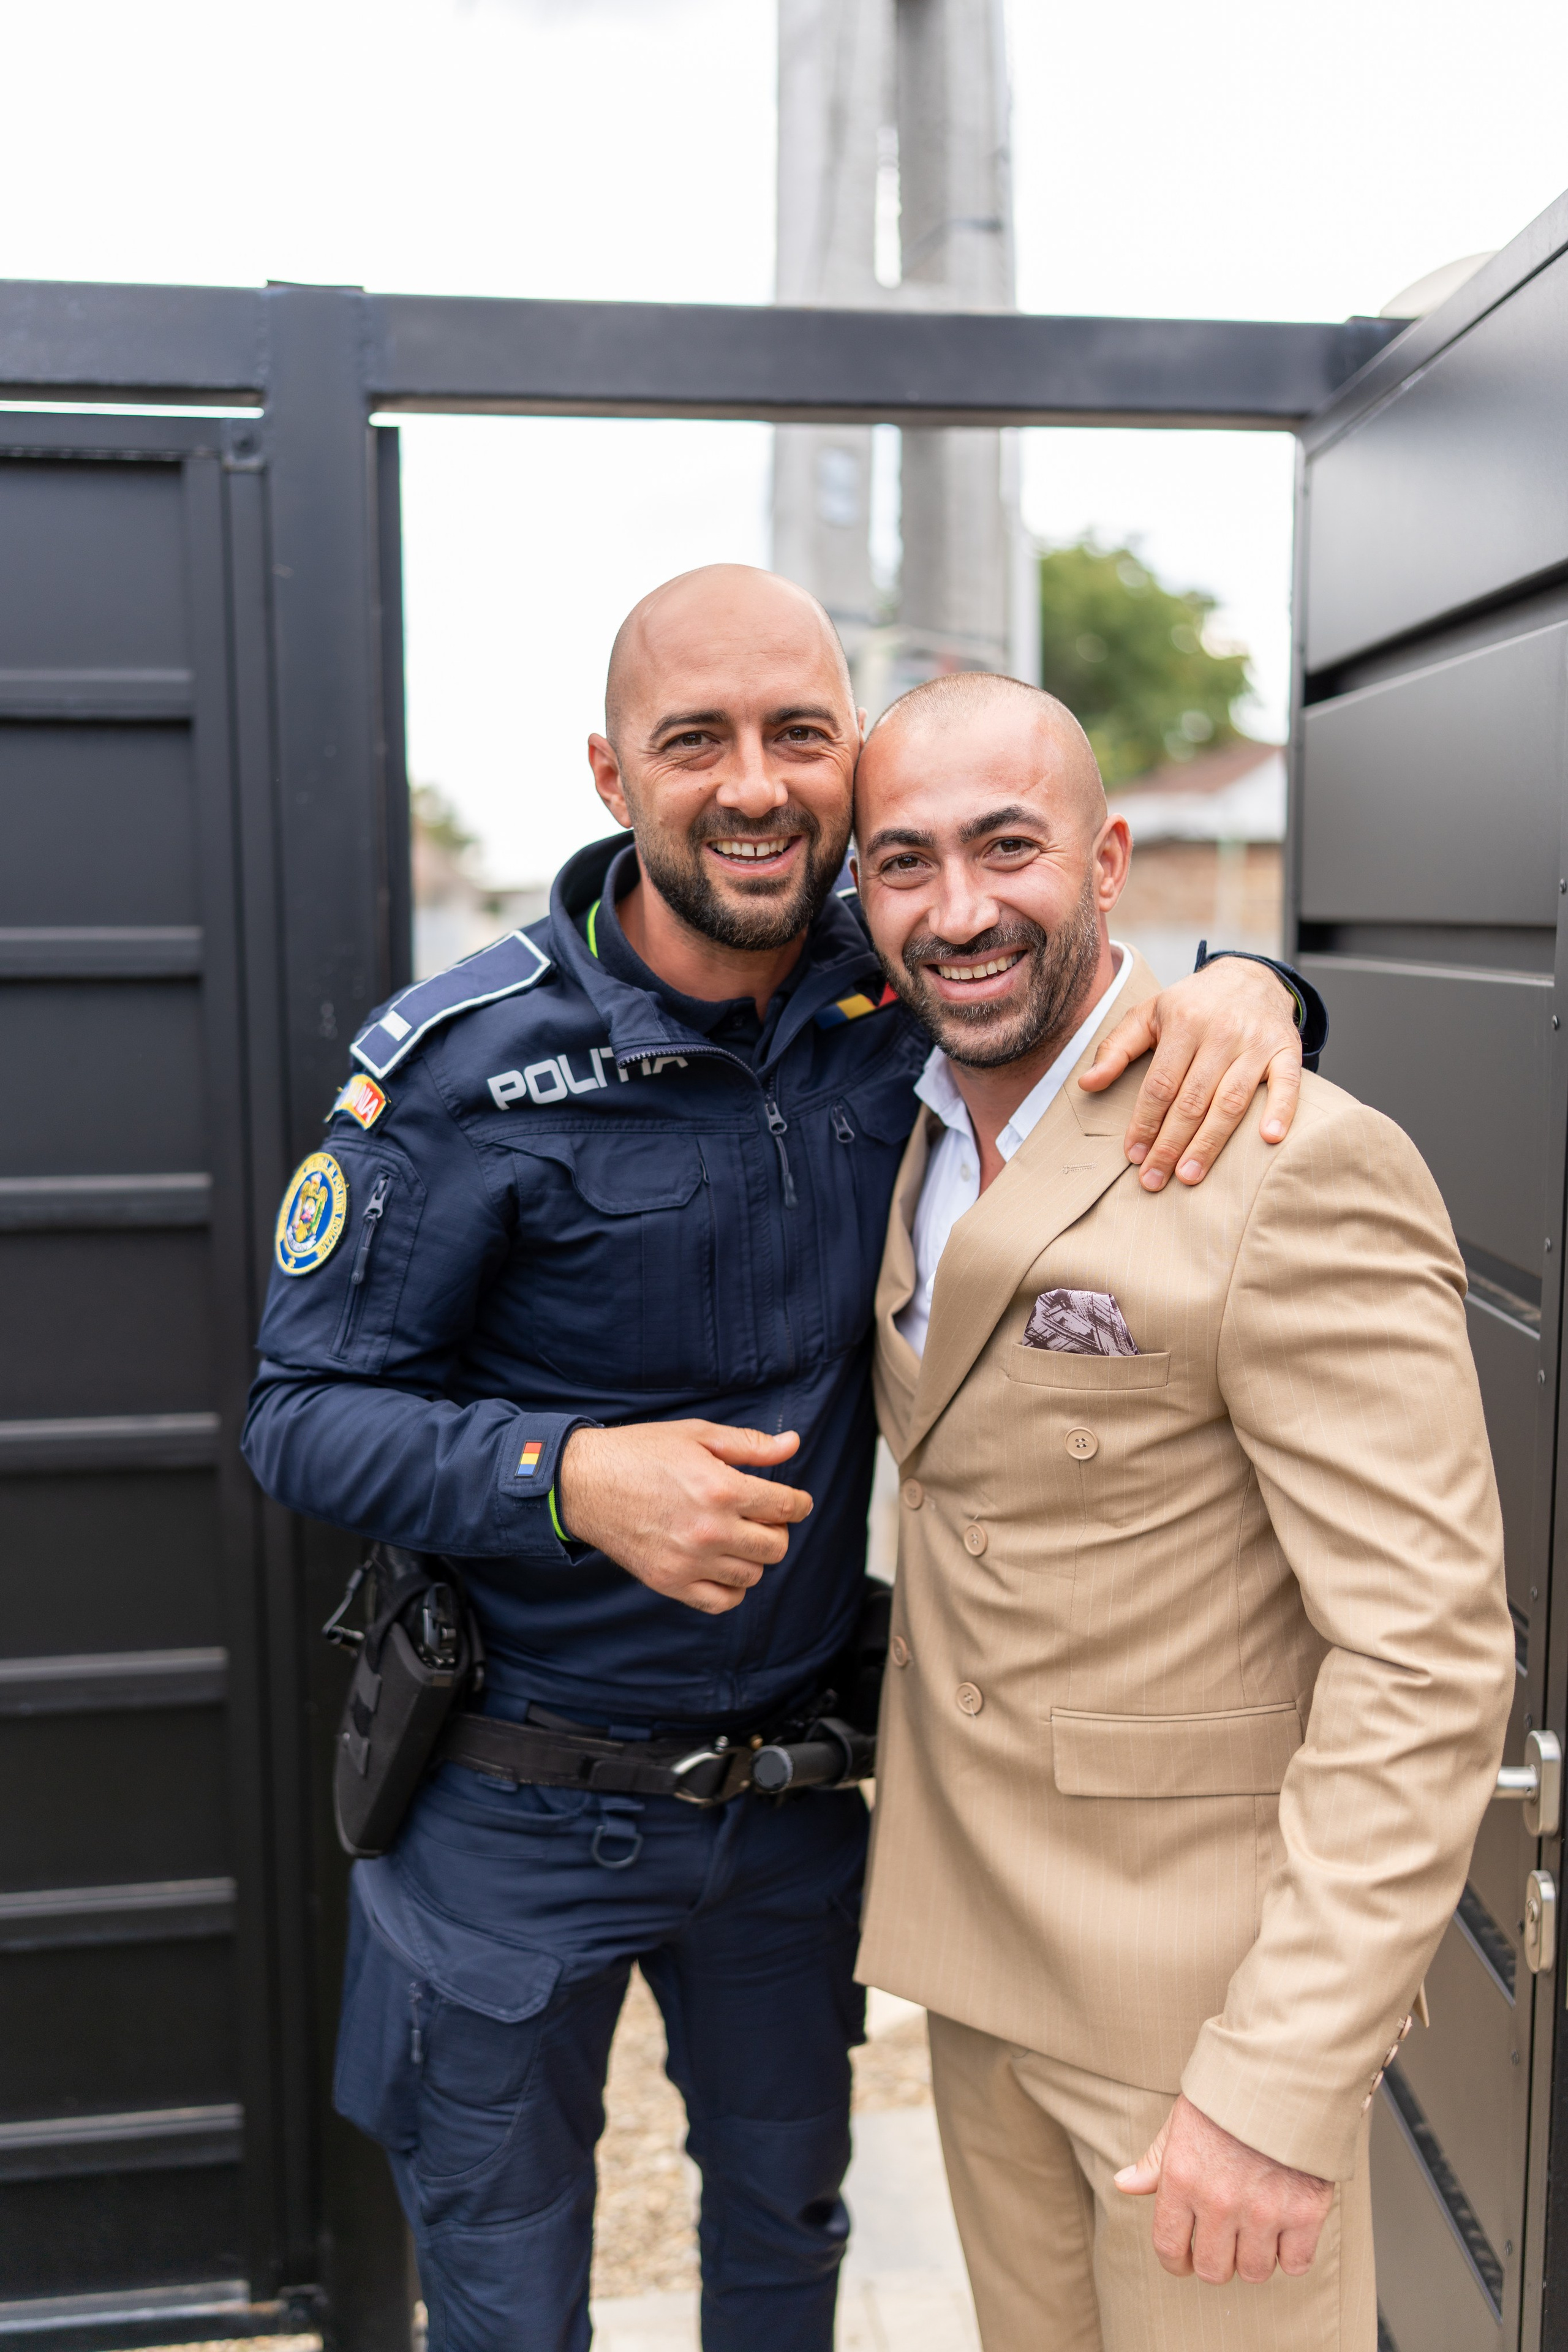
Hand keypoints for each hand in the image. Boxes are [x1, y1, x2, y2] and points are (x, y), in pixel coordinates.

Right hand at [556, 1420, 812, 1614]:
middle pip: (776, 1546)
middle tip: (761, 1517)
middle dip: (777, 1529)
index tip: (795, 1502)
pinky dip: (731, 1588)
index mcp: (721, 1488)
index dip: (798, 1503)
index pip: (786, 1507)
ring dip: (753, 1556)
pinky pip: (721, 1602)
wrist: (585, 1482)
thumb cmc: (641, 1453)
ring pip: (752, 1575)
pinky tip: (721, 1565)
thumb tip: (794, 1445)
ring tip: (736, 1537)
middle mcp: (710, 1529)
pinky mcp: (669, 1582)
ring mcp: (689, 1561)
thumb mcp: (697, 1436)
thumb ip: (749, 1446)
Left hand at [1079, 957, 1301, 1190]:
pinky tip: (1268, 1139)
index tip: (1133, 1155)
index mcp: (1183, 1023)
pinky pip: (1287, 1084)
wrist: (1250, 976)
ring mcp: (1256, 1042)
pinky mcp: (1287, 1050)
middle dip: (1170, 1145)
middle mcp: (1221, 1032)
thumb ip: (1116, 1049)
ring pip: (1231, 1101)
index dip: (1145, 1123)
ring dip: (1209, 1144)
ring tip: (1190, 1176)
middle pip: (1192, 1100)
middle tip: (1153, 1180)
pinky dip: (1281, 1111)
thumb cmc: (1193, 1004)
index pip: (1160, 1084)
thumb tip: (1086, 1084)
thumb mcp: (1148, 1014)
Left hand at [1114, 2094, 1333, 2284]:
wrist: (1285, 2072)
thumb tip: (1123, 2183)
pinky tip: (1287, 2230)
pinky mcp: (1305, 2213)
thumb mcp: (1181, 2120)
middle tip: (1226, 2243)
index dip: (1176, 2262)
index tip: (1185, 2261)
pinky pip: (1296, 2264)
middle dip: (1217, 2262)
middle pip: (1214, 2270)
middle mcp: (1219, 2201)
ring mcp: (1264, 2210)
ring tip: (1258, 2231)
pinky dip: (1292, 2254)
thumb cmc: (1229, 2095)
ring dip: (1255, 2258)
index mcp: (1182, 2178)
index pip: (1168, 2247)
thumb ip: (1155, 2160)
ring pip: (1255, 2272)